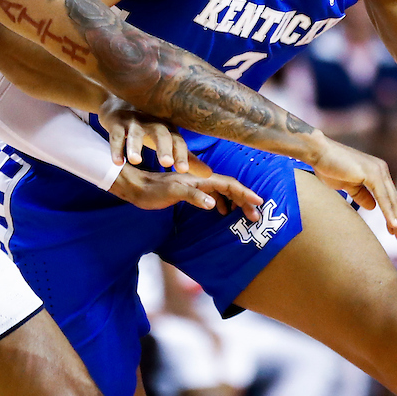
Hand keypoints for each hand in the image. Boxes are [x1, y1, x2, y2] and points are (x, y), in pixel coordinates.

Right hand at [98, 95, 189, 170]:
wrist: (120, 103)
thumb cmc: (149, 126)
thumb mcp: (169, 140)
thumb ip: (186, 158)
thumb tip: (209, 175)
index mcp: (168, 128)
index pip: (178, 141)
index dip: (181, 154)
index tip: (183, 170)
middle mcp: (153, 123)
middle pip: (160, 134)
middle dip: (164, 147)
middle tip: (167, 163)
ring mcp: (134, 122)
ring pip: (135, 134)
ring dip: (135, 147)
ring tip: (136, 161)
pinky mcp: (116, 122)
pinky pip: (116, 135)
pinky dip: (116, 148)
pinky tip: (117, 162)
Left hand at [108, 165, 262, 218]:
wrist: (137, 187)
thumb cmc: (153, 190)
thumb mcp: (172, 193)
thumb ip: (193, 197)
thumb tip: (214, 204)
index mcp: (201, 179)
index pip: (229, 184)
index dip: (245, 193)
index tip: (258, 203)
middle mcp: (202, 180)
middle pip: (230, 188)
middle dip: (244, 201)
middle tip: (255, 216)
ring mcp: (197, 185)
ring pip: (223, 192)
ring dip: (235, 202)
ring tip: (245, 215)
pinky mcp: (191, 191)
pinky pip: (214, 195)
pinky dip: (223, 203)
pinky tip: (223, 211)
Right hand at [310, 137, 396, 241]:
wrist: (318, 153)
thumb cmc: (329, 167)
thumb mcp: (347, 185)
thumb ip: (361, 194)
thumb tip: (372, 207)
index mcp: (377, 172)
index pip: (389, 198)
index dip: (393, 215)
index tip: (396, 232)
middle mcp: (381, 170)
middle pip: (394, 200)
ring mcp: (378, 170)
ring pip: (391, 201)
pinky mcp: (372, 173)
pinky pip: (382, 197)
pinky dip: (388, 212)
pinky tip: (394, 225)